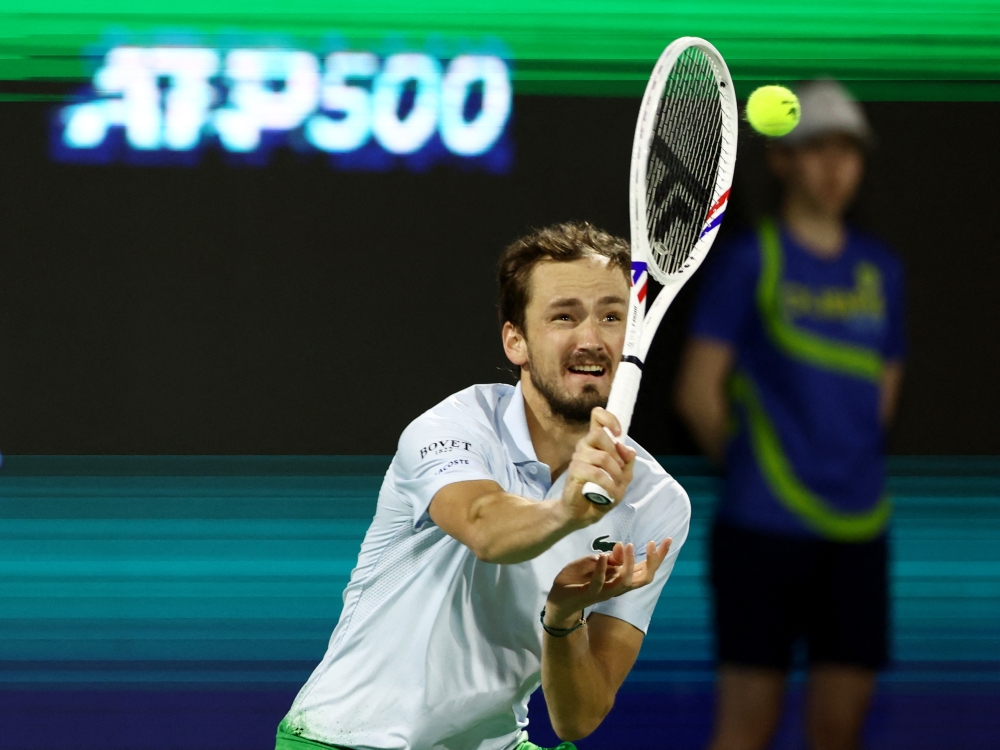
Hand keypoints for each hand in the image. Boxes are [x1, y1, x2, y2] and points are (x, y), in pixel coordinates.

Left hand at [543, 539, 672, 627]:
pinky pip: (598, 583)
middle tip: (654, 544)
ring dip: (629, 564)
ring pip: (625, 582)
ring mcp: (604, 592)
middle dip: (653, 562)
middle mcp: (617, 587)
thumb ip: (611, 557)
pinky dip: (601, 569)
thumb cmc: (578, 579)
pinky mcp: (588, 593)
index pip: (646, 569)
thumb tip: (624, 545)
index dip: (658, 556)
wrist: (558, 599)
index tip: (667, 540)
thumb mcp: (595, 562)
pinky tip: (603, 555)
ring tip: (629, 545)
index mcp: (621, 578)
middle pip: (643, 578)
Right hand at [560, 408, 635, 525]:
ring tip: (617, 487)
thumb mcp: (622, 478)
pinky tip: (611, 493)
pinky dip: (608, 484)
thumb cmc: (601, 493)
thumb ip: (627, 461)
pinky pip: (596, 473)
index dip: (608, 418)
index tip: (617, 432)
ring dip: (615, 473)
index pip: (596, 416)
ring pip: (601, 456)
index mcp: (595, 442)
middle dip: (616, 454)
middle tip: (621, 470)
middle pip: (598, 434)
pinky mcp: (574, 472)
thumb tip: (627, 448)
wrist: (583, 514)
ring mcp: (577, 458)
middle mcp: (584, 446)